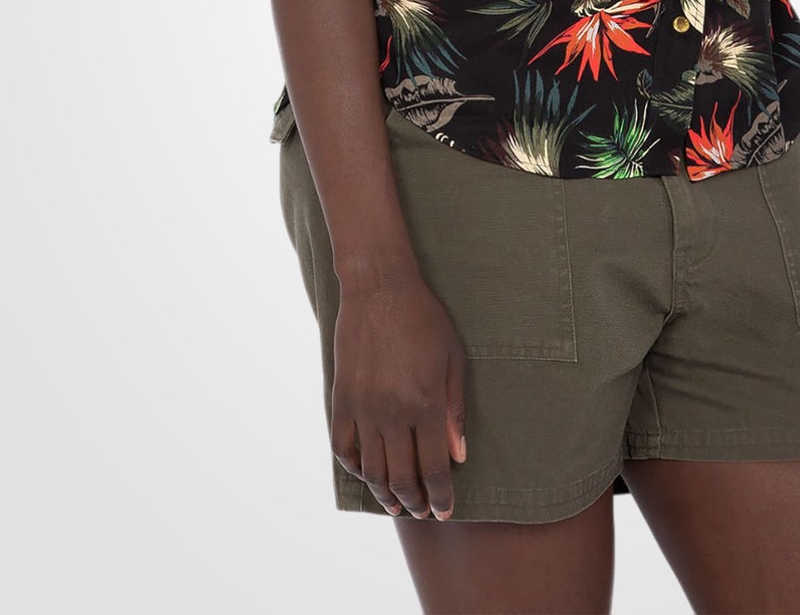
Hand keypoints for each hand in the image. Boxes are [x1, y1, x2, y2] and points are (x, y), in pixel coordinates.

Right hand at [330, 271, 467, 517]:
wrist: (379, 288)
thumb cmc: (424, 318)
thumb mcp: (453, 359)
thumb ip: (455, 410)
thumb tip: (458, 456)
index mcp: (426, 403)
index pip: (434, 468)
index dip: (440, 496)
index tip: (445, 511)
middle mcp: (393, 412)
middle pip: (402, 477)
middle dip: (414, 502)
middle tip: (422, 511)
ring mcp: (364, 408)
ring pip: (372, 470)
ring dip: (385, 493)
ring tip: (396, 503)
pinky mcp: (342, 399)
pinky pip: (343, 447)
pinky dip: (354, 468)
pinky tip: (367, 473)